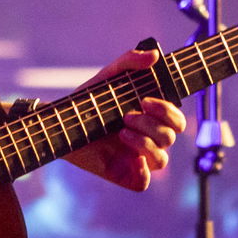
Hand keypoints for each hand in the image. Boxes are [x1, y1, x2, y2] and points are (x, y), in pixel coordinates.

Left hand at [62, 48, 185, 191]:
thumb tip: (154, 55)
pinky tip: (129, 155)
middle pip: (171, 137)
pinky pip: (144, 181)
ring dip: (146, 143)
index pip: (176, 120)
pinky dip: (142, 170)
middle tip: (129, 114)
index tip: (146, 101)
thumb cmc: (88, 101)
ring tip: (122, 130)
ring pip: (161, 159)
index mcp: (151, 119)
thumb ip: (130, 61)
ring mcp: (138, 159)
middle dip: (154, 125)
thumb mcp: (109, 77)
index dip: (169, 112)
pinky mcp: (125, 175)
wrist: (62, 123)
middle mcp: (148, 139)